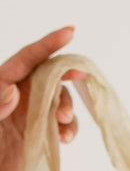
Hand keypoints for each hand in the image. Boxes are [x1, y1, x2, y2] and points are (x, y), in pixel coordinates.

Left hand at [0, 28, 84, 170]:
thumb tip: (14, 90)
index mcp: (1, 83)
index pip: (26, 58)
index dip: (48, 43)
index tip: (70, 32)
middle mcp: (18, 94)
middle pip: (49, 75)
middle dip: (65, 76)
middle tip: (81, 76)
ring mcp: (30, 113)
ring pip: (59, 99)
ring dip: (67, 107)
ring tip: (63, 123)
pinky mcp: (40, 132)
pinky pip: (62, 124)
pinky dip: (69, 129)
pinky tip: (65, 139)